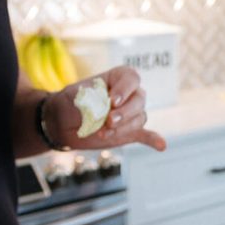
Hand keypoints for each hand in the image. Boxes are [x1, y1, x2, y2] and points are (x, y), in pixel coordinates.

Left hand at [47, 66, 166, 151]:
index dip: (125, 89)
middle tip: (108, 121)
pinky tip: (161, 145)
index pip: (131, 78)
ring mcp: (131, 115)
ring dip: (122, 128)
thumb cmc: (71, 102)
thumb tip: (104, 110)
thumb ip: (93, 100)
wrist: (63, 122)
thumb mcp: (77, 96)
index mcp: (117, 79)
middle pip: (139, 101)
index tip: (112, 101)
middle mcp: (129, 95)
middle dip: (124, 113)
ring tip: (102, 133)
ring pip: (139, 119)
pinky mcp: (130, 132)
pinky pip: (146, 135)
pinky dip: (153, 140)